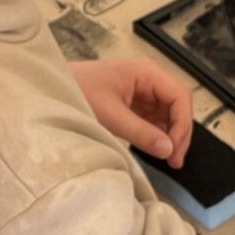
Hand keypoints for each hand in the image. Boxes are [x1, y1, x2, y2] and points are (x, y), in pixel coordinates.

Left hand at [71, 56, 193, 165]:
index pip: (180, 97)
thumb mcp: (110, 115)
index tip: (174, 149)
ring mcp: (142, 91)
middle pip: (177, 106)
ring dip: (170, 136)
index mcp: (147, 73)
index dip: (182, 124)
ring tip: (168, 160)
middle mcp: (149, 79)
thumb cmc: (79, 93)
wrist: (51, 88)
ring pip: (168, 115)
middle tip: (174, 162)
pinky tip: (156, 150)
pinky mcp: (134, 103)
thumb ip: (141, 132)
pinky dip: (157, 135)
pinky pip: (154, 119)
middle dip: (179, 134)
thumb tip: (168, 150)